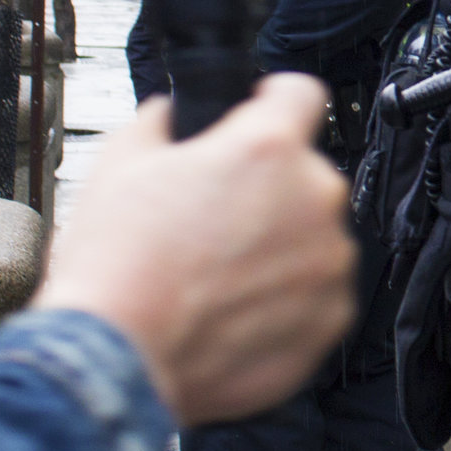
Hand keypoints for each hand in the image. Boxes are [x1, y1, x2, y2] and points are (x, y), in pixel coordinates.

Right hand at [36, 73, 355, 424]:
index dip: (273, 100)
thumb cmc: (117, 266)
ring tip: (217, 272)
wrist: (119, 357)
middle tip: (213, 216)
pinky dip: (286, 297)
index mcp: (268, 148)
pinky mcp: (332, 316)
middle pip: (304, 174)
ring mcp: (330, 261)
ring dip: (279, 245)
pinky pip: (317, 291)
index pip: (301, 93)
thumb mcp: (122, 162)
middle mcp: (314, 199)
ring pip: (313, 235)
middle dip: (267, 188)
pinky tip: (234, 308)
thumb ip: (162, 122)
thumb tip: (171, 114)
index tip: (259, 114)